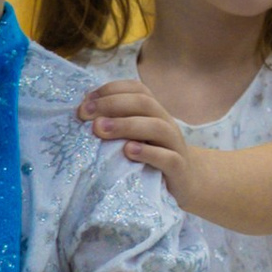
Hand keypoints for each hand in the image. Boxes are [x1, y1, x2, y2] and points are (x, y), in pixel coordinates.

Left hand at [79, 77, 193, 197]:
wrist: (188, 182)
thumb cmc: (152, 157)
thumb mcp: (135, 136)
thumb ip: (116, 123)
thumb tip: (83, 112)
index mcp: (154, 112)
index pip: (137, 89)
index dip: (111, 89)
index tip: (86, 101)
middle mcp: (166, 122)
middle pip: (144, 103)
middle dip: (111, 104)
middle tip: (85, 114)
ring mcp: (174, 145)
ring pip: (157, 127)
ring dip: (126, 125)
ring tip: (100, 129)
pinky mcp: (179, 168)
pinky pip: (168, 158)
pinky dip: (148, 153)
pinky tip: (128, 152)